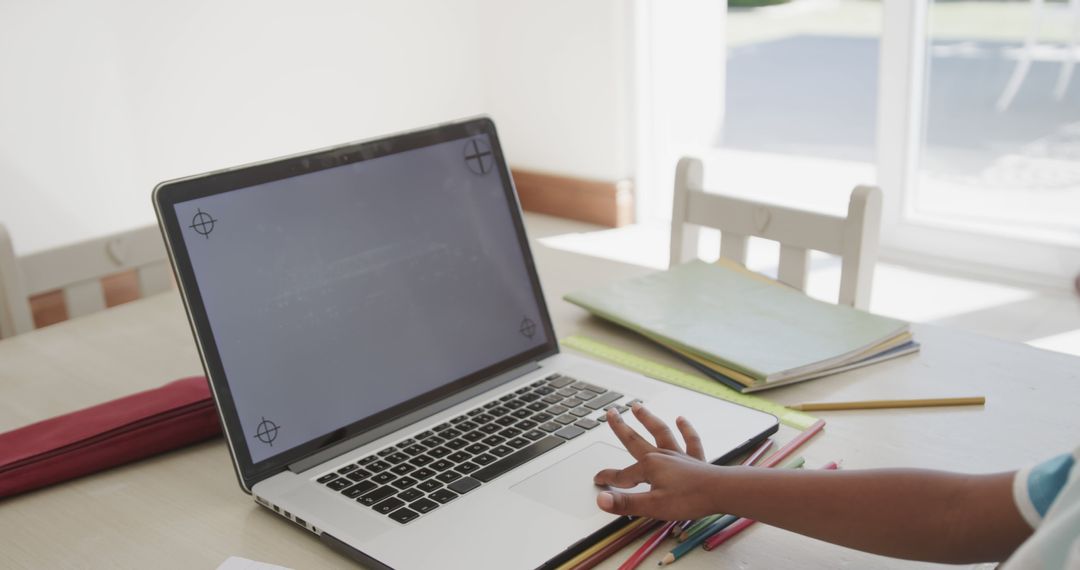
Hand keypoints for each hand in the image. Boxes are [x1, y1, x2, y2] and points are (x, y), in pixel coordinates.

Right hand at [593, 403, 722, 519]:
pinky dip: (686, 429)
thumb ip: (626, 503)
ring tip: (637, 407)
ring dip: (648, 419)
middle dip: (621, 428)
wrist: (721, 492)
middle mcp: (662, 456)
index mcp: (649, 467)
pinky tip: (681, 419)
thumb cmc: (689, 499)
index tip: (597, 480)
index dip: (608, 479)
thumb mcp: (652, 506)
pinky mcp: (694, 459)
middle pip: (636, 440)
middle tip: (610, 414)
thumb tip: (601, 499)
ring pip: (660, 432)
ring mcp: (678, 455)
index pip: (623, 475)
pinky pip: (690, 441)